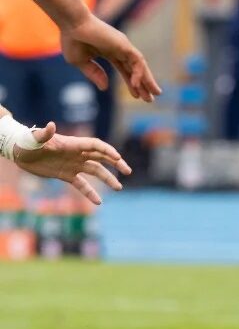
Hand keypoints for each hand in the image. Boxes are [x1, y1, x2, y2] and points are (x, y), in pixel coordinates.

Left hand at [13, 123, 129, 205]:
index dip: (107, 150)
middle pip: (101, 157)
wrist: (20, 153)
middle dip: (116, 163)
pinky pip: (82, 185)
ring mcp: (73, 165)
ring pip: (96, 171)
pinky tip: (99, 202)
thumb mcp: (35, 139)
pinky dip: (90, 193)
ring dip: (108, 179)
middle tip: (128, 171)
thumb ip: (44, 134)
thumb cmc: (27, 142)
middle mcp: (77, 154)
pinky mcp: (67, 175)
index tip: (117, 157)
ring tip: (119, 188)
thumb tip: (50, 125)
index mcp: (73, 144)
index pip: (95, 146)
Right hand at [60, 12, 160, 101]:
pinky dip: (138, 72)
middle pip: (135, 69)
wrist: (71, 24)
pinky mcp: (124, 44)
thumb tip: (105, 88)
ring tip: (154, 94)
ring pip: (140, 65)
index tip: (136, 96)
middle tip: (150, 99)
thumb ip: (94, 74)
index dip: (131, 82)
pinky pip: (136, 60)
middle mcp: (119, 49)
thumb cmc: (73, 39)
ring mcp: (123, 46)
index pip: (125, 70)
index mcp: (109, 52)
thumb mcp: (81, 62)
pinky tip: (136, 84)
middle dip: (143, 84)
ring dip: (147, 80)